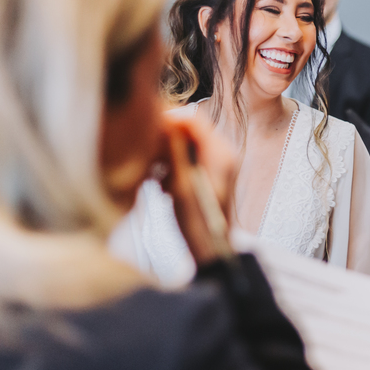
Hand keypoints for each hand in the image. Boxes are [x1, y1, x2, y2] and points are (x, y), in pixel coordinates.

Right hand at [160, 112, 236, 264]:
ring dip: (166, 155)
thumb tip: (166, 124)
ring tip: (155, 178)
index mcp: (220, 153)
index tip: (144, 131)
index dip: (167, 120)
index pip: (192, 118)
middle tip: (147, 159)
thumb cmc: (197, 224)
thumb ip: (175, 152)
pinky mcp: (213, 172)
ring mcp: (220, 162)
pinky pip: (189, 157)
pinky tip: (163, 185)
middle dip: (165, 140)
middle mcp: (224, 153)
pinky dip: (173, 165)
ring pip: (186, 143)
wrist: (211, 251)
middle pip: (189, 129)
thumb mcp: (180, 186)